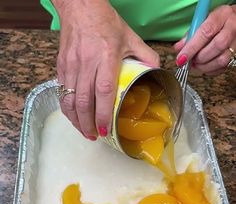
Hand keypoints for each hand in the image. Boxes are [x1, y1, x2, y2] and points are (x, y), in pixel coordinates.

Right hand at [53, 0, 159, 139]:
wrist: (80, 7)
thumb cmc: (105, 22)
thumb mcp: (131, 37)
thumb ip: (146, 57)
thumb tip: (156, 73)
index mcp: (106, 57)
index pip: (103, 92)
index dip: (103, 114)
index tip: (106, 129)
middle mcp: (86, 63)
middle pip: (84, 101)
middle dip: (88, 124)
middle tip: (95, 136)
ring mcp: (71, 66)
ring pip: (70, 100)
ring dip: (76, 120)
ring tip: (85, 131)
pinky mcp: (61, 66)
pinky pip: (61, 93)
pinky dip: (67, 109)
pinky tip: (74, 117)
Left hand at [174, 5, 235, 74]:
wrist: (234, 23)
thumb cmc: (215, 22)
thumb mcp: (202, 22)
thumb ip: (190, 35)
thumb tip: (178, 49)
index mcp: (222, 15)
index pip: (206, 32)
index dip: (192, 47)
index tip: (181, 58)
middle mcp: (232, 28)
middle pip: (217, 46)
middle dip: (199, 58)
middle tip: (190, 61)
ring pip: (222, 60)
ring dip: (204, 67)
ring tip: (195, 65)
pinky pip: (223, 68)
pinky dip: (210, 71)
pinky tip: (203, 67)